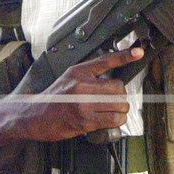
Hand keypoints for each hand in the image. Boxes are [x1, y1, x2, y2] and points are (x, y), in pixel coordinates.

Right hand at [19, 47, 143, 142]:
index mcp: (79, 71)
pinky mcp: (86, 121)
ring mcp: (84, 104)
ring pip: (119, 104)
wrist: (35, 116)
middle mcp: (82, 85)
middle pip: (119, 87)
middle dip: (121, 95)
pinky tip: (110, 119)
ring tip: (113, 111)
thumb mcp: (70, 77)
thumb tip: (114, 78)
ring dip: (121, 109)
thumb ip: (90, 74)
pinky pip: (113, 119)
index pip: (106, 60)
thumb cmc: (55, 97)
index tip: (138, 52)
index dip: (125, 55)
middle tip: (114, 100)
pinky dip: (117, 120)